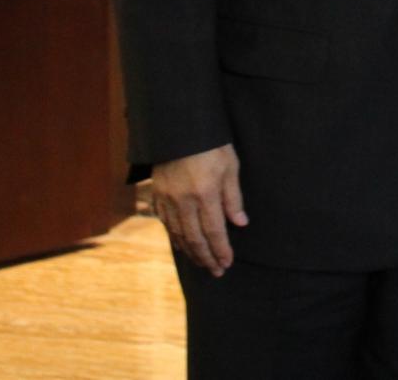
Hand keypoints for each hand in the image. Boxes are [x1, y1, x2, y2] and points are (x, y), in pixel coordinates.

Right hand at [151, 143, 246, 276]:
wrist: (179, 127)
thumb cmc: (212, 144)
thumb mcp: (230, 166)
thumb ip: (233, 197)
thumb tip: (240, 223)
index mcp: (205, 193)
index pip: (214, 231)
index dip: (221, 250)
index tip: (227, 263)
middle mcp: (184, 201)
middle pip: (195, 238)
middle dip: (207, 257)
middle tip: (216, 271)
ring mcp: (168, 199)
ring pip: (179, 234)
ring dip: (191, 252)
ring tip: (202, 262)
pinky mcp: (158, 194)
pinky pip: (165, 223)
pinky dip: (175, 237)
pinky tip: (182, 244)